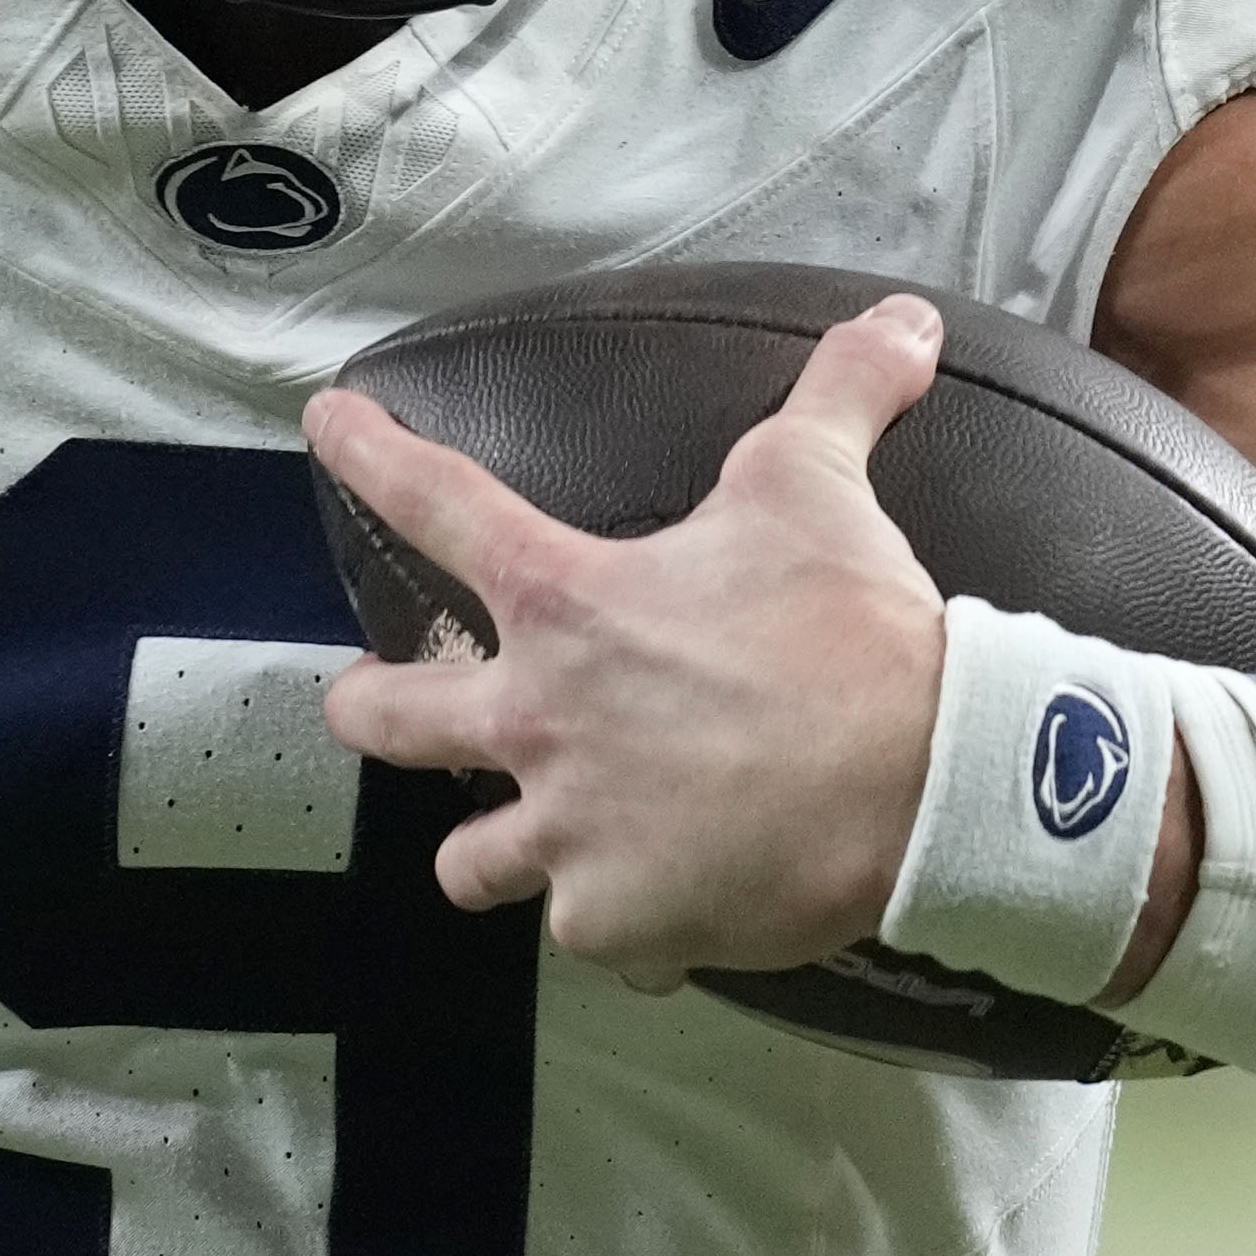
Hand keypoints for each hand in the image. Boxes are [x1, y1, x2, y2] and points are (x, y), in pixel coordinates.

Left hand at [306, 294, 973, 976]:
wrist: (928, 782)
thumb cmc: (858, 632)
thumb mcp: (825, 489)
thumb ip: (841, 396)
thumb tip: (901, 320)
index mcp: (566, 602)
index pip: (437, 505)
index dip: (370, 455)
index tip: (327, 428)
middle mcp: (538, 720)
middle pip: (384, 721)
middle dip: (367, 706)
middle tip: (376, 696)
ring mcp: (568, 832)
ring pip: (468, 862)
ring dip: (493, 847)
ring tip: (521, 838)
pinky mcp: (617, 920)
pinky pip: (587, 935)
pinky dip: (621, 922)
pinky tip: (656, 907)